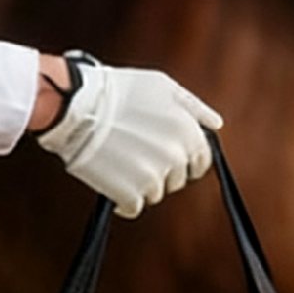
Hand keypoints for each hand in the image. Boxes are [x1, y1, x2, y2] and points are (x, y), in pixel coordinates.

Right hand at [36, 52, 222, 216]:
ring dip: (140, 183)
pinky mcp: (130, 194)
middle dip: (161, 170)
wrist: (77, 106)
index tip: (167, 156)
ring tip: (120, 161)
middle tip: (136, 153)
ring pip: (155, 193)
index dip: (186, 160)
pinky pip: (134, 207)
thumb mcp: (163, 86)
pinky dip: (123, 200)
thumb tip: (216, 125)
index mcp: (188, 132)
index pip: (201, 161)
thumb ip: (194, 108)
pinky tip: (110, 180)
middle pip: (177, 179)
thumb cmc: (118, 91)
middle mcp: (176, 157)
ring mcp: (154, 178)